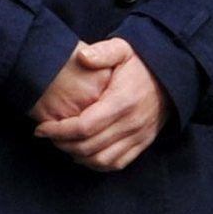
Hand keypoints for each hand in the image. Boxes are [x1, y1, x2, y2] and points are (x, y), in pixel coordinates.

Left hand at [33, 37, 168, 170]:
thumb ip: (103, 51)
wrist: (171, 78)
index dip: (58, 131)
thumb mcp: (123, 49)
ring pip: (101, 160)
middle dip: (62, 144)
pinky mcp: (143, 144)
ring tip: (63, 144)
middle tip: (48, 135)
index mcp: (122, 101)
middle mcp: (131, 123)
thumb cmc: (141, 64)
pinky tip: (83, 154)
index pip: (84, 126)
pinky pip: (117, 163)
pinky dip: (96, 164)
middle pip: (88, 146)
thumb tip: (82, 57)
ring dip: (77, 156)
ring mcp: (138, 136)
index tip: (41, 128)